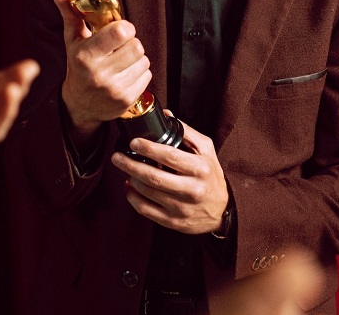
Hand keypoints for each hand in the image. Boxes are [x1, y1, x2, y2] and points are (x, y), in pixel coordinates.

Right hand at [54, 0, 150, 137]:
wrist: (79, 105)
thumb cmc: (78, 67)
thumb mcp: (73, 41)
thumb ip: (71, 15)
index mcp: (85, 55)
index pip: (120, 32)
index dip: (125, 27)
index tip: (119, 30)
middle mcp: (99, 73)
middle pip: (136, 46)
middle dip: (131, 43)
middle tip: (120, 47)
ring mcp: (114, 89)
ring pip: (144, 61)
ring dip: (136, 59)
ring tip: (122, 61)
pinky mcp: (126, 100)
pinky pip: (147, 76)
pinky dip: (139, 72)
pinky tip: (125, 74)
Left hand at [110, 116, 228, 233]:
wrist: (221, 210)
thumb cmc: (210, 175)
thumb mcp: (206, 150)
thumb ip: (187, 132)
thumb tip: (166, 115)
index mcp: (200, 169)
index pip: (171, 157)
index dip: (149, 149)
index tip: (134, 142)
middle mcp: (192, 190)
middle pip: (155, 177)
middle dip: (131, 165)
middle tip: (117, 156)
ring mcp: (181, 208)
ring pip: (148, 193)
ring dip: (131, 179)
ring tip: (124, 168)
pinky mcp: (173, 222)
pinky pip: (146, 210)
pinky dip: (132, 198)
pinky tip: (129, 187)